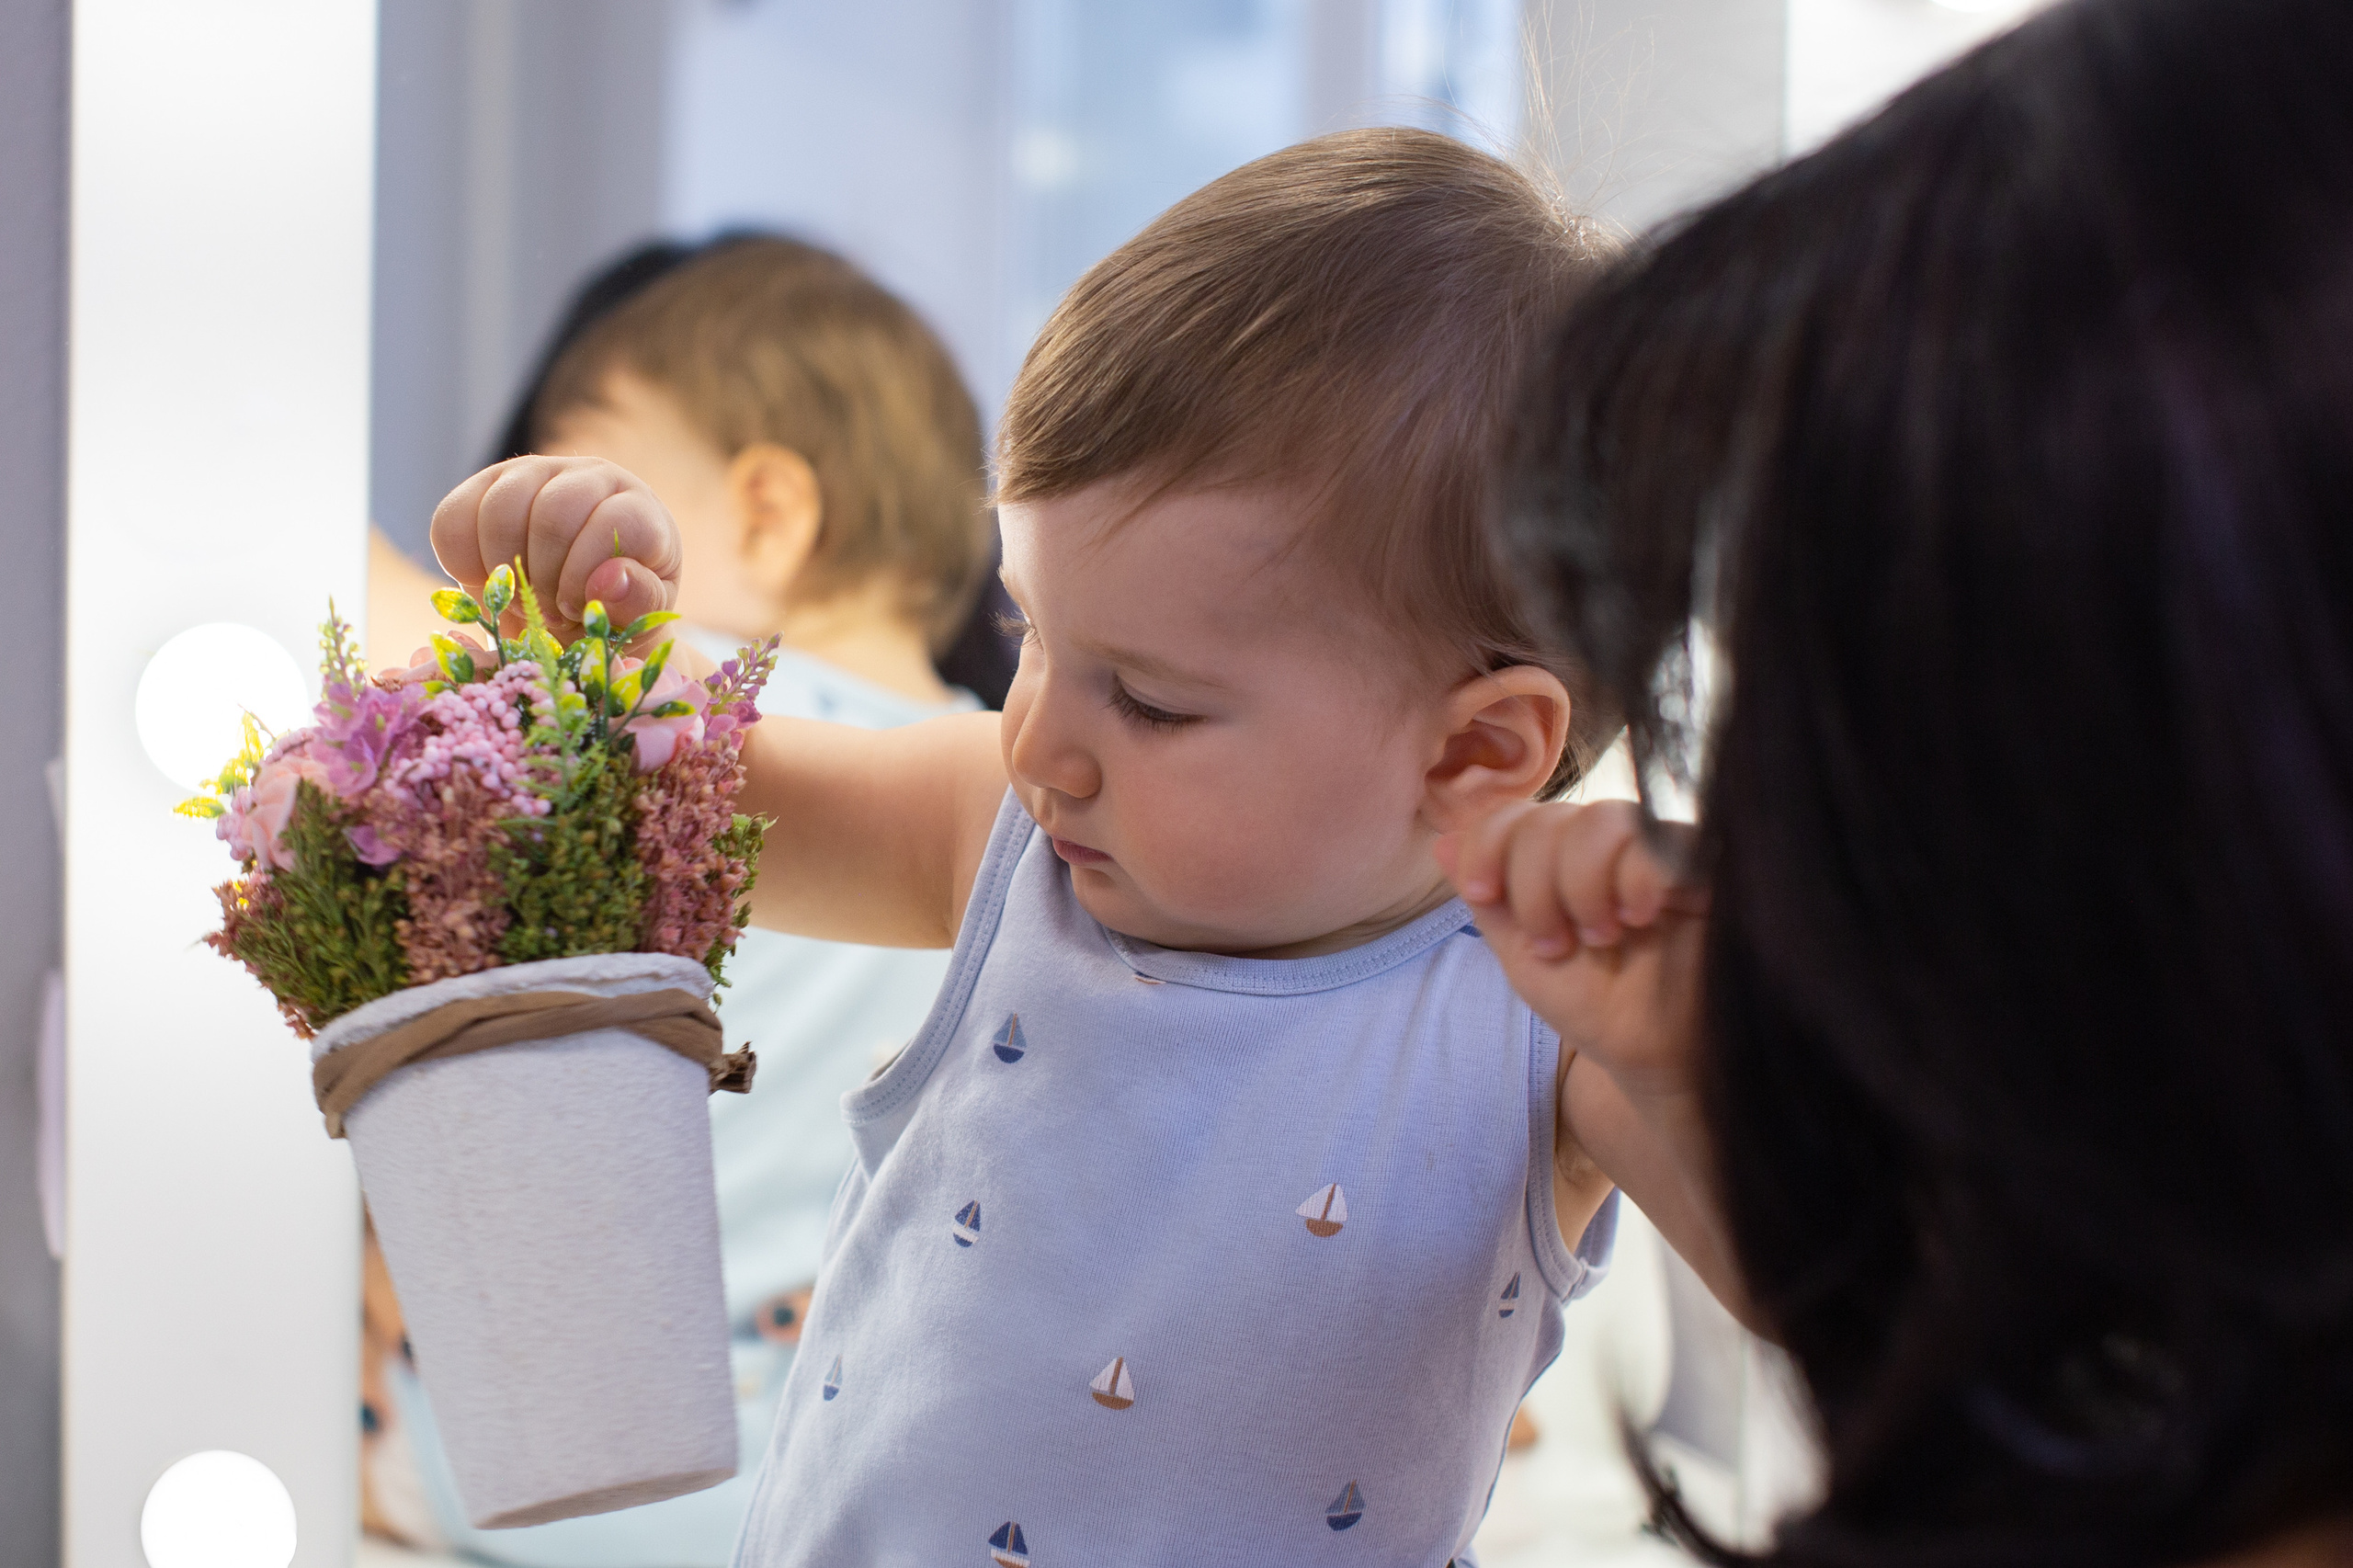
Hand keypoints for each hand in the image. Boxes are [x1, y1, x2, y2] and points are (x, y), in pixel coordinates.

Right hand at [428, 456, 681, 645]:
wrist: (573, 600)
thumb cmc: (615, 606)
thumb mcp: (639, 617)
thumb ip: (636, 601)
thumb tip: (610, 581)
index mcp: (637, 507)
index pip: (617, 522)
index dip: (588, 575)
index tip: (578, 609)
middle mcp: (589, 476)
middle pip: (553, 515)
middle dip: (544, 578)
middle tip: (547, 613)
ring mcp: (534, 472)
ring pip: (501, 509)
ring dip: (504, 570)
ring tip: (521, 600)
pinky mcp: (486, 484)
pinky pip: (453, 518)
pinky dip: (462, 562)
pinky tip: (487, 582)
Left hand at [1434, 799, 1708, 1101]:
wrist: (1660, 1057)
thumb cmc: (1597, 1006)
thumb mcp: (1525, 957)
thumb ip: (1490, 901)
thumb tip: (1441, 841)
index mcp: (1561, 857)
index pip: (1513, 814)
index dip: (1486, 843)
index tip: (1481, 893)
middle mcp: (1609, 842)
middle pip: (1550, 818)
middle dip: (1533, 884)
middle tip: (1554, 944)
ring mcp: (1657, 848)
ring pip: (1602, 820)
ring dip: (1582, 883)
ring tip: (1601, 938)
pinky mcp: (1706, 865)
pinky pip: (1663, 840)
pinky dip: (1637, 877)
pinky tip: (1638, 919)